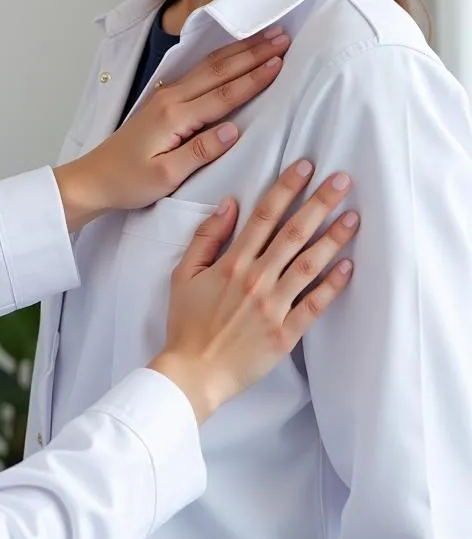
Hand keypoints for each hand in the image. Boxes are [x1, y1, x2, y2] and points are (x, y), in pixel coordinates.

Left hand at [53, 29, 289, 229]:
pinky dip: (221, 59)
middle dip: (253, 52)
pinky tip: (233, 53)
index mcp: (174, 116)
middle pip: (219, 70)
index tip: (280, 61)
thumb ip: (200, 152)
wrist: (95, 177)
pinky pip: (198, 72)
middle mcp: (170, 98)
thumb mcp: (166, 175)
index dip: (254, 78)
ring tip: (266, 36)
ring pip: (209, 66)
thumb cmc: (129, 181)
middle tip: (282, 37)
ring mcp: (166, 96)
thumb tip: (234, 131)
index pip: (223, 94)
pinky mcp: (163, 100)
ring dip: (239, 50)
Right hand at [149, 160, 356, 421]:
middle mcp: (256, 279)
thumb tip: (229, 205)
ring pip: (309, 264)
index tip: (304, 167)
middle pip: (293, 233)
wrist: (194, 371)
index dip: (285, 188)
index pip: (263, 217)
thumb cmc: (186, 322)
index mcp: (232, 263)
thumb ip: (206, 237)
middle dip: (319, 203)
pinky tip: (348, 265)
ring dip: (333, 238)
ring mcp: (274, 306)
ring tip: (353, 217)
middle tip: (342, 180)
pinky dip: (333, 285)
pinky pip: (315, 305)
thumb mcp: (184, 274)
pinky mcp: (287, 333)